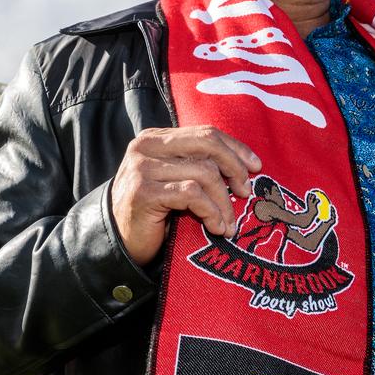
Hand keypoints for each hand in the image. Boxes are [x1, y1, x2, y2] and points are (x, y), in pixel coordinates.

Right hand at [110, 126, 260, 265]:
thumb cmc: (153, 212)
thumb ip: (197, 165)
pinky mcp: (144, 192)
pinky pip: (192, 194)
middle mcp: (146, 147)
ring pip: (204, 172)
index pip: (204, 133)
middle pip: (206, 143)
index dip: (235, 148)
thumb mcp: (175, 180)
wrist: (119, 241)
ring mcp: (142, 168)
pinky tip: (215, 227)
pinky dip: (211, 211)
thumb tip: (245, 165)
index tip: (256, 167)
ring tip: (229, 223)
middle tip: (245, 192)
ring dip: (224, 202)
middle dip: (234, 167)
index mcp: (155, 138)